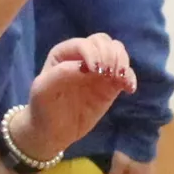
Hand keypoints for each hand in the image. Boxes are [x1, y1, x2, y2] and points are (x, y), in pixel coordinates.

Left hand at [19, 37, 138, 163]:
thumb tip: (85, 67)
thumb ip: (61, 74)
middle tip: (108, 74)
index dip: (92, 53)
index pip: (84, 44)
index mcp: (65, 53)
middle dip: (110, 54)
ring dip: (122, 62)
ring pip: (117, 52)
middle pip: (104, 42)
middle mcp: (84, 56)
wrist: (53, 130)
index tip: (94, 71)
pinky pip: (125, 74)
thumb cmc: (44, 107)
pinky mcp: (110, 85)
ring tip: (119, 79)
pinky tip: (129, 89)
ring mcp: (99, 70)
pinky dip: (130, 78)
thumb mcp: (44, 90)